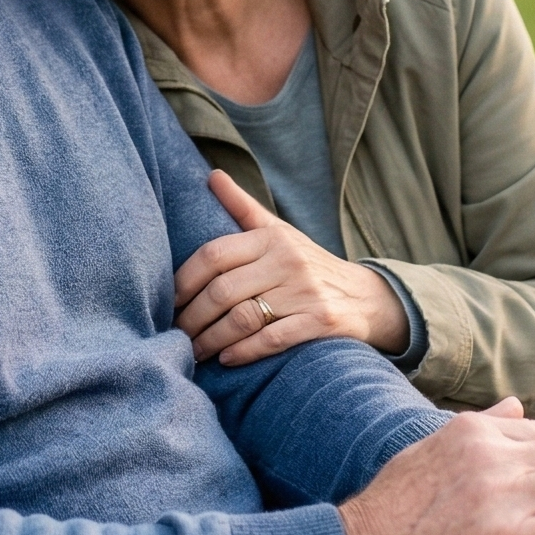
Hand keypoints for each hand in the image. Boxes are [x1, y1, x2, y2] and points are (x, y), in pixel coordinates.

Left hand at [175, 170, 408, 363]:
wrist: (366, 297)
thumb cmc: (308, 264)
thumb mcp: (279, 232)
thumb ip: (243, 208)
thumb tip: (212, 175)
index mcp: (271, 238)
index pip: (213, 255)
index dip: (184, 280)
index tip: (168, 301)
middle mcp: (287, 261)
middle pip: (222, 290)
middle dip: (193, 317)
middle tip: (177, 333)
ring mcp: (305, 292)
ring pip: (242, 317)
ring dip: (212, 339)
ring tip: (195, 351)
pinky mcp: (320, 322)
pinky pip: (272, 339)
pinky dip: (244, 351)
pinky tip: (227, 359)